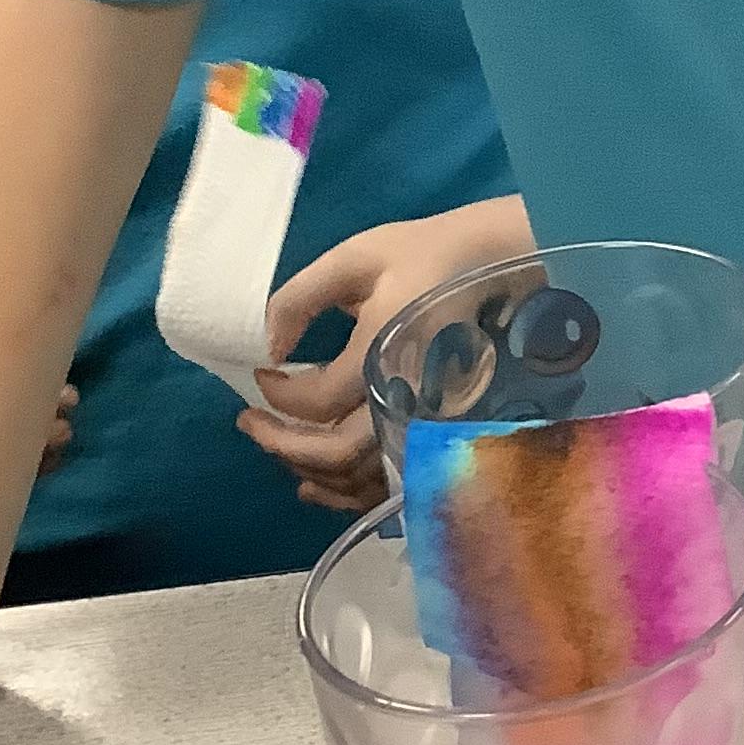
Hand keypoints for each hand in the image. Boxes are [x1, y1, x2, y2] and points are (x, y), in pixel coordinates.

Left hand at [239, 197, 534, 514]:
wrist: (495, 261)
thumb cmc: (425, 254)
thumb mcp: (355, 257)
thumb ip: (299, 298)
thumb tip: (267, 347)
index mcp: (384, 355)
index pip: (316, 400)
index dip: (277, 394)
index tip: (261, 373)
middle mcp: (408, 398)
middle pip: (336, 452)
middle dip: (281, 443)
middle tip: (249, 423)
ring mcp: (429, 420)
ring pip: (361, 474)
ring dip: (310, 469)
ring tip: (276, 446)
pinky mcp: (439, 427)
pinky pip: (390, 478)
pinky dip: (348, 490)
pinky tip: (318, 483)